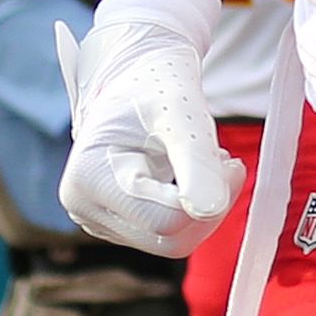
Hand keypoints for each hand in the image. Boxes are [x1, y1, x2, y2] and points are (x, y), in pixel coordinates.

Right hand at [54, 0, 243, 255]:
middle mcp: (84, 207)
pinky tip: (190, 174)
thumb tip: (209, 210)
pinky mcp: (117, 222)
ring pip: (170, 241)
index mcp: (88, 179)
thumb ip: (195, 162)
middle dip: (208, 206)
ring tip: (206, 162)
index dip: (209, 198)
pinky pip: (165, 233)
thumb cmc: (157, 84)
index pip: (164, 221)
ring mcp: (98, 218)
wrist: (140, 73)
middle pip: (167, 239)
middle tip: (226, 165)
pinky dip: (189, 208)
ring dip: (201, 207)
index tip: (231, 162)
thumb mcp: (182, 115)